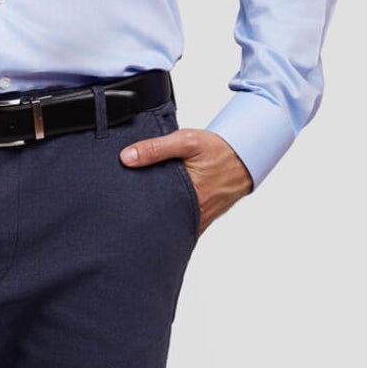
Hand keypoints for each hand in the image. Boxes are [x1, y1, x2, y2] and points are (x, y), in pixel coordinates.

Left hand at [118, 125, 252, 236]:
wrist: (246, 156)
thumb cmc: (218, 149)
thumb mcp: (187, 142)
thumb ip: (156, 149)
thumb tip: (126, 157)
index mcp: (189, 197)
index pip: (154, 212)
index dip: (136, 212)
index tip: (120, 209)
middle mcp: (195, 213)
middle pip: (162, 223)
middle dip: (144, 220)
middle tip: (124, 214)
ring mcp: (200, 218)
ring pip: (172, 226)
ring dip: (158, 221)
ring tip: (137, 216)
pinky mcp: (203, 217)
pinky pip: (183, 225)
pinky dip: (171, 222)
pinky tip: (159, 215)